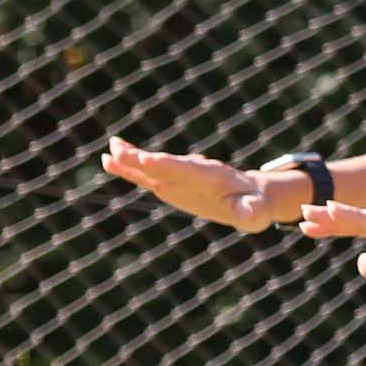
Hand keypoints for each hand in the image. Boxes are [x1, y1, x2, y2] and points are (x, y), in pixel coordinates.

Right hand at [104, 138, 303, 232]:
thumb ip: (251, 212)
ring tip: (111, 149)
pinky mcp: (170, 181)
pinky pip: (147, 173)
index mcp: (212, 177)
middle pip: (165, 164)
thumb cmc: (254, 206)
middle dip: (143, 158)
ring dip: (132, 158)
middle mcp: (192, 170)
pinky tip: (109, 159)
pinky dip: (129, 166)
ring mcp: (179, 174)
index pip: (187, 170)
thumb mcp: (256, 213)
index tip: (146, 159)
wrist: (252, 193)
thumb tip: (250, 215)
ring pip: (153, 165)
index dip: (167, 165)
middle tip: (119, 150)